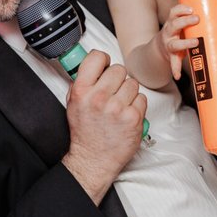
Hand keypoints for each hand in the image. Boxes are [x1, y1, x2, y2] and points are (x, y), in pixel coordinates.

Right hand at [63, 51, 146, 201]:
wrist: (94, 158)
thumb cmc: (85, 132)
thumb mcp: (73, 103)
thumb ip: (83, 82)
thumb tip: (94, 64)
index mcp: (82, 91)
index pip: (97, 57)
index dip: (104, 61)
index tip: (105, 67)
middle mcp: (99, 97)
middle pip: (119, 70)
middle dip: (117, 80)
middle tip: (113, 92)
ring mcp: (118, 108)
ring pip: (133, 84)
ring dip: (128, 93)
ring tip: (120, 106)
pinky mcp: (133, 118)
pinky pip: (142, 99)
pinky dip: (137, 106)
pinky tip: (127, 114)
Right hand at [154, 3, 199, 79]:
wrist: (160, 47)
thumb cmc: (177, 33)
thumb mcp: (181, 25)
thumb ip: (196, 22)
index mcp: (172, 22)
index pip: (174, 12)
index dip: (181, 9)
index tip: (191, 9)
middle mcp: (169, 32)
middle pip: (174, 25)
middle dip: (185, 21)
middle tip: (197, 19)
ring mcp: (169, 45)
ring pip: (174, 44)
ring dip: (185, 43)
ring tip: (195, 42)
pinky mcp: (171, 56)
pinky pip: (173, 63)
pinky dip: (175, 69)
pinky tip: (178, 75)